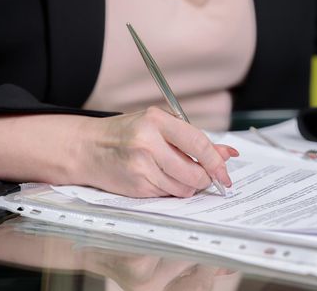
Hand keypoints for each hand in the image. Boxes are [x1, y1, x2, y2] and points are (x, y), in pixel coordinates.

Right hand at [74, 106, 237, 196]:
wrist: (87, 148)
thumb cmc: (127, 133)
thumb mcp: (160, 126)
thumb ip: (195, 140)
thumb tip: (228, 153)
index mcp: (157, 121)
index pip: (198, 144)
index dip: (216, 162)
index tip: (224, 173)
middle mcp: (148, 143)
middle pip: (194, 172)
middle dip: (204, 179)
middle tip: (203, 176)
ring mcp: (141, 167)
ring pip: (183, 188)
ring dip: (188, 186)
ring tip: (176, 173)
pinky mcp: (136, 187)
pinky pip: (167, 195)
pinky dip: (171, 190)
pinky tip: (159, 177)